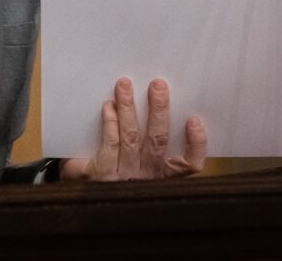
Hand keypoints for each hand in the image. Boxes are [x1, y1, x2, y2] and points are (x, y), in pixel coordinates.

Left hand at [59, 78, 206, 180]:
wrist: (84, 197)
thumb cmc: (116, 170)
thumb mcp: (140, 164)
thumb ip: (151, 139)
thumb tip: (161, 101)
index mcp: (162, 174)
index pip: (189, 165)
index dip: (196, 144)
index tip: (194, 120)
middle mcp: (146, 176)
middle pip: (158, 141)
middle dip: (159, 110)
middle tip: (158, 85)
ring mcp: (124, 175)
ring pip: (131, 137)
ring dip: (129, 108)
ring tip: (124, 85)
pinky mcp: (101, 173)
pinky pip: (110, 144)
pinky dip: (110, 123)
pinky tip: (109, 107)